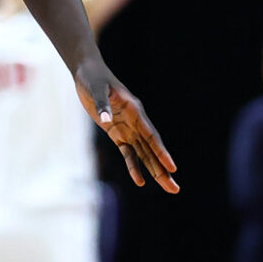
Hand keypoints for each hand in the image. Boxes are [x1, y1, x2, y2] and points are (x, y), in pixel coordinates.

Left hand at [74, 59, 177, 192]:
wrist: (87, 73)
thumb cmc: (93, 78)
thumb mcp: (96, 88)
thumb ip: (102, 104)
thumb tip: (104, 120)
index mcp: (135, 111)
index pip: (151, 136)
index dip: (161, 152)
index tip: (172, 167)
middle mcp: (135, 122)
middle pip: (152, 150)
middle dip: (163, 169)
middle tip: (175, 189)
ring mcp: (127, 128)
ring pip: (144, 154)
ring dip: (154, 171)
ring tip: (168, 187)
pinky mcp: (116, 133)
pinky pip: (128, 152)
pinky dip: (133, 166)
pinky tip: (140, 180)